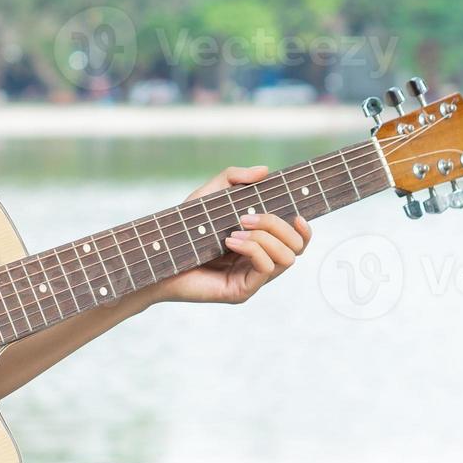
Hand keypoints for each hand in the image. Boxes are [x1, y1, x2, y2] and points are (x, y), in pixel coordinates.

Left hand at [148, 164, 311, 304]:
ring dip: (265, 238)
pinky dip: (253, 250)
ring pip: (287, 259)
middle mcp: (261, 262)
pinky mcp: (241, 291)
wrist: (157, 256)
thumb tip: (265, 171)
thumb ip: (233, 179)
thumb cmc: (183, 229)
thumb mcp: (208, 196)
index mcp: (260, 243)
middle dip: (277, 226)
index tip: (295, 214)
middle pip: (297, 247)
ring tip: (234, 232)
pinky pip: (266, 269)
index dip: (304, 229)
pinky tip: (229, 242)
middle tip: (246, 218)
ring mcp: (252, 279)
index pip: (298, 240)